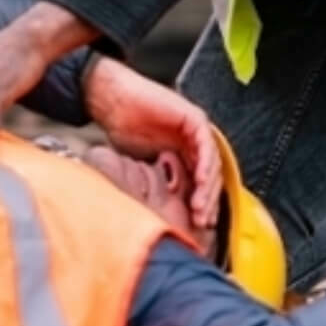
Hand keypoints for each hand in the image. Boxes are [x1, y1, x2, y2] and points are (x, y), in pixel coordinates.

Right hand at [83, 56, 221, 228]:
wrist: (112, 101)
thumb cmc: (122, 128)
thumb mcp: (144, 165)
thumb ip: (160, 181)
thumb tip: (165, 211)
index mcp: (183, 152)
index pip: (202, 182)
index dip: (201, 204)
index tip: (196, 224)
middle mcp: (192, 141)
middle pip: (211, 175)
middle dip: (207, 201)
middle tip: (200, 220)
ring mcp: (195, 129)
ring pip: (213, 163)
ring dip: (208, 187)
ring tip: (199, 206)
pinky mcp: (194, 119)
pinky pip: (207, 145)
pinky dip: (205, 164)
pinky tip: (200, 181)